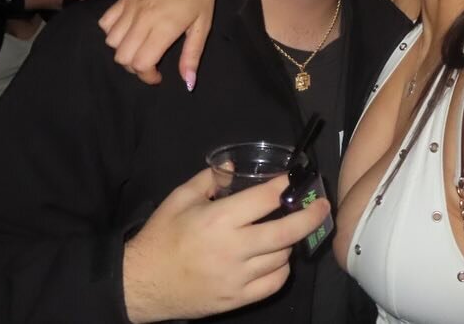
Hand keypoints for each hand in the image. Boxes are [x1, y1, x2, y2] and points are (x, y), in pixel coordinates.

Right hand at [99, 0, 224, 88]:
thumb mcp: (203, 25)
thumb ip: (192, 56)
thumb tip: (188, 84)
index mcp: (164, 27)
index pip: (140, 64)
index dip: (147, 76)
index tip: (158, 75)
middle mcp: (142, 19)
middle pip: (122, 57)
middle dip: (135, 67)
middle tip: (151, 62)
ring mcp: (130, 7)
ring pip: (111, 42)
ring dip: (123, 50)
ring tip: (140, 46)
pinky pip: (105, 22)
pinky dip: (112, 32)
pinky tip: (129, 30)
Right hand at [123, 170, 329, 322]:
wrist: (141, 283)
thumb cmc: (161, 236)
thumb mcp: (179, 199)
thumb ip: (208, 179)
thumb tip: (233, 166)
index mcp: (219, 219)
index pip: (266, 199)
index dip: (286, 186)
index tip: (297, 177)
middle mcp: (233, 248)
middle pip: (286, 232)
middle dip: (310, 216)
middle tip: (322, 206)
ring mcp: (237, 277)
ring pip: (282, 257)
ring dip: (289, 242)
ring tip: (286, 231)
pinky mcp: (236, 298)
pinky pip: (273, 284)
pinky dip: (281, 269)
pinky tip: (276, 258)